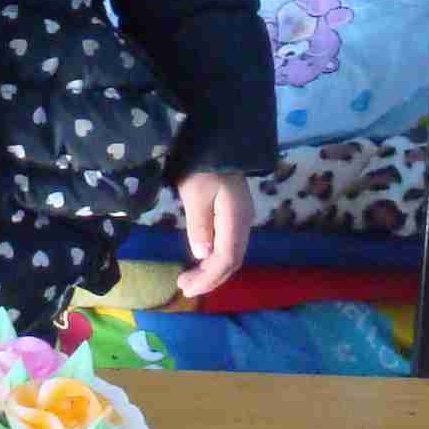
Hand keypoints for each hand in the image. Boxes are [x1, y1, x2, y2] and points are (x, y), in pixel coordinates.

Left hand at [172, 169, 253, 301]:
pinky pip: (228, 244)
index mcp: (235, 219)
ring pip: (231, 254)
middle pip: (232, 261)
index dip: (208, 278)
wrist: (218, 141)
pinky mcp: (235, 214)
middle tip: (185, 287)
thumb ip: (199, 225)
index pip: (226, 259)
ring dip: (212, 270)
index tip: (186, 288)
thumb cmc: (202, 166)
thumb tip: (202, 255)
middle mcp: (244, 222)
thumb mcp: (195, 194)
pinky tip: (200, 260)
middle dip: (210, 279)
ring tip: (189, 279)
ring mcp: (242, 218)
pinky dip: (214, 258)